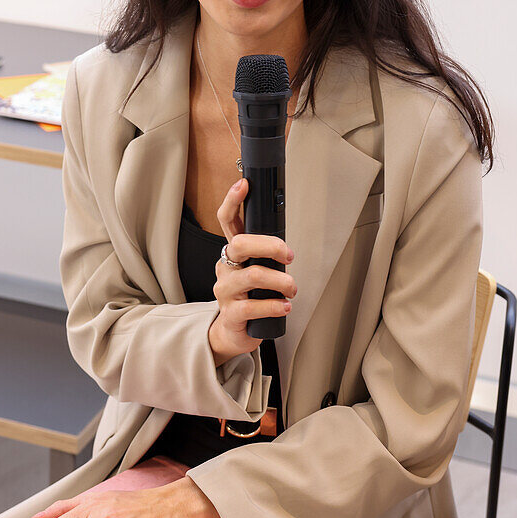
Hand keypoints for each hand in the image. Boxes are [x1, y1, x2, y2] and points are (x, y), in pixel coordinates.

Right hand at [209, 176, 295, 366]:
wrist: (234, 332)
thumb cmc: (251, 297)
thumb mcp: (257, 271)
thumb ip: (267, 255)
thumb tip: (288, 244)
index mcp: (233, 252)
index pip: (227, 221)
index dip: (233, 201)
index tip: (244, 184)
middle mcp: (225, 267)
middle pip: (240, 244)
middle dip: (270, 245)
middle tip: (289, 256)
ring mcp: (225, 290)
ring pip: (252, 275)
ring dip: (280, 281)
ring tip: (291, 289)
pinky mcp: (230, 314)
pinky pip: (253, 307)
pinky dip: (274, 305)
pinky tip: (284, 307)